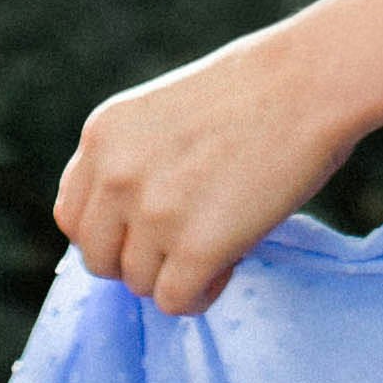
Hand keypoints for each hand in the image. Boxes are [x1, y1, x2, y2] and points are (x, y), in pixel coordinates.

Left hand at [55, 20, 366, 318]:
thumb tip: (129, 230)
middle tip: (183, 245)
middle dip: (137, 261)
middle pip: (97, 259)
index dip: (111, 234)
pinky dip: (201, 294)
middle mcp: (115, 174)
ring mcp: (152, 212)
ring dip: (175, 275)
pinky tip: (229, 264)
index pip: (73, 217)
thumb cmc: (255, 91)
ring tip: (219, 245)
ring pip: (138, 284)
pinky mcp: (195, 246)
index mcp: (102, 135)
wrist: (309, 81)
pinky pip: (175, 301)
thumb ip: (133, 163)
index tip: (149, 231)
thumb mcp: (163, 114)